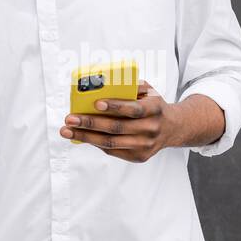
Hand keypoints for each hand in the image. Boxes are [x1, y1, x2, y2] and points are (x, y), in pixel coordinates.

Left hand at [59, 79, 177, 161]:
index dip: (115, 106)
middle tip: (70, 118)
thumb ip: (132, 86)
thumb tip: (104, 84)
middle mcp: (151, 129)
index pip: (134, 109)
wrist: (172, 128)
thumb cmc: (153, 105)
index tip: (96, 103)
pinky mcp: (139, 156)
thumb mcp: (149, 91)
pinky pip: (113, 151)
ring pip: (111, 143)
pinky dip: (95, 143)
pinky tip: (82, 136)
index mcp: (155, 109)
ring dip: (86, 137)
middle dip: (90, 123)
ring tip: (68, 130)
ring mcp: (145, 145)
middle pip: (117, 128)